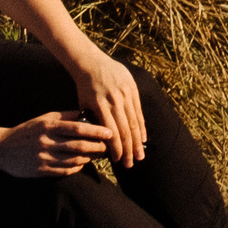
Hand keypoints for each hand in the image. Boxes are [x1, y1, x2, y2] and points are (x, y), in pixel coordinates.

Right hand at [0, 111, 112, 178]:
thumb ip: (65, 116)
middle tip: (108, 146)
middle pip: (79, 146)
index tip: (110, 133)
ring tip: (98, 154)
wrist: (1, 149)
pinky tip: (82, 163)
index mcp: (49, 126)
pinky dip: (76, 167)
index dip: (96, 131)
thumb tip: (87, 112)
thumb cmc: (27, 131)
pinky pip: (64, 171)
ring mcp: (43, 157)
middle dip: (97, 147)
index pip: (78, 128)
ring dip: (89, 158)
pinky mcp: (40, 171)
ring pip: (74, 159)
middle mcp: (47, 142)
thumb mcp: (44, 119)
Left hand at [72, 52, 148, 166]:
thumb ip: (92, 122)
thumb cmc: (84, 88)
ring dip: (138, 142)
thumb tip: (99, 144)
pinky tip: (143, 139)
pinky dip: (142, 127)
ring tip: (140, 156)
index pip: (112, 132)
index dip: (116, 149)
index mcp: (100, 105)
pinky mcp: (133, 89)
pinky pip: (139, 111)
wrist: (91, 63)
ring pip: (134, 122)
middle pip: (125, 130)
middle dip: (129, 150)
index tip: (117, 161)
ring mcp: (125, 93)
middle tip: (130, 164)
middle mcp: (114, 100)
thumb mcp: (83, 105)